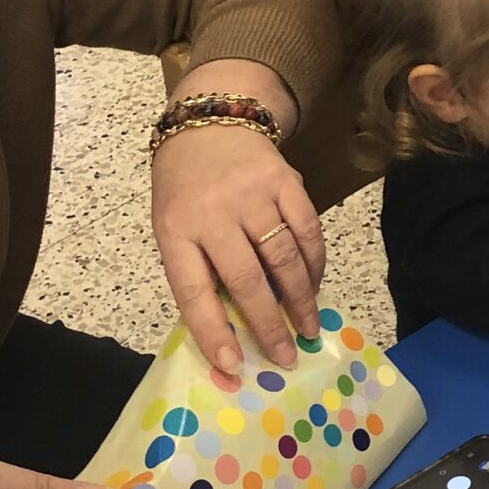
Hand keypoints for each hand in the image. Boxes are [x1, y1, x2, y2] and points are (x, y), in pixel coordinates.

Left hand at [151, 125, 324, 386]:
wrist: (210, 123)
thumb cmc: (186, 188)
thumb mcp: (173, 228)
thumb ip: (197, 271)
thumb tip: (230, 330)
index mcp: (176, 230)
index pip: (194, 291)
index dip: (214, 332)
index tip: (234, 366)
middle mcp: (214, 213)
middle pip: (246, 279)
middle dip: (269, 325)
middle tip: (286, 357)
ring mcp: (252, 194)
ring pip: (283, 258)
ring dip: (300, 299)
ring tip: (308, 328)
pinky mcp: (285, 180)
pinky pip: (307, 230)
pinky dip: (315, 262)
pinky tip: (315, 284)